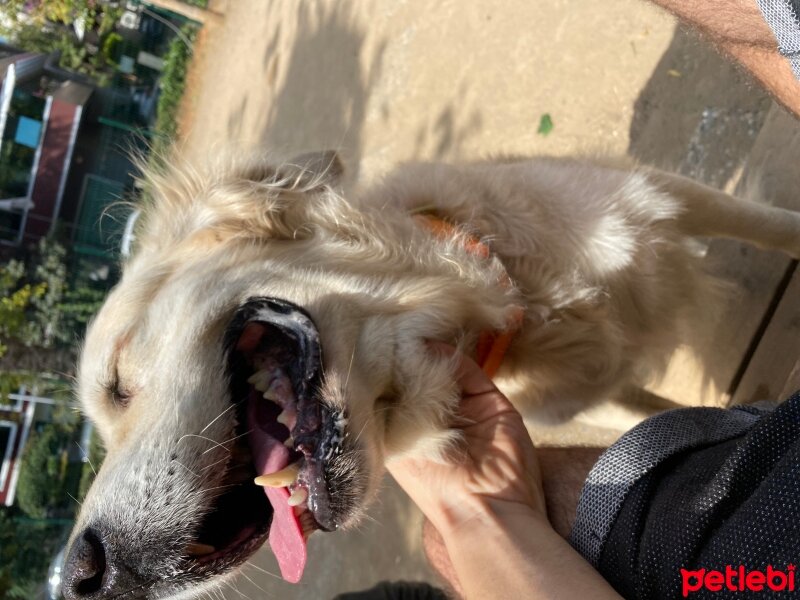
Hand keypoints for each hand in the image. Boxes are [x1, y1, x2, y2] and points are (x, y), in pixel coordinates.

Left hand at [387, 343, 546, 534]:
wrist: (485, 508)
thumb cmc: (433, 485)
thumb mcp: (400, 447)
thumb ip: (391, 412)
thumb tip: (377, 372)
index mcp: (413, 431)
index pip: (398, 393)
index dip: (385, 373)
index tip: (367, 351)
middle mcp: (440, 417)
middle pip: (421, 376)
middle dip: (406, 357)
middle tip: (386, 334)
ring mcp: (467, 406)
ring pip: (445, 369)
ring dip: (427, 352)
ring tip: (405, 333)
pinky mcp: (489, 398)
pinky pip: (469, 369)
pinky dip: (451, 355)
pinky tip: (430, 345)